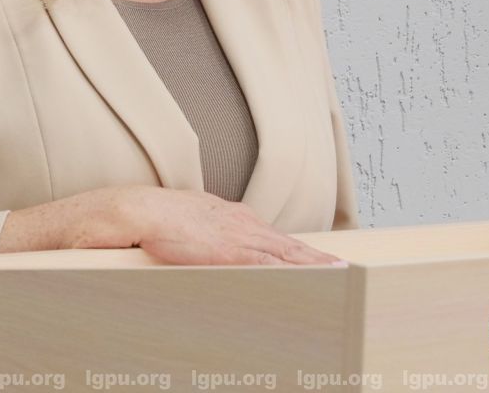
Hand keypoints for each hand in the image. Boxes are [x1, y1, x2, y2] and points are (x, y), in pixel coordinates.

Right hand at [123, 186, 345, 266]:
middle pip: (288, 244)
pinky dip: (291, 271)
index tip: (320, 258)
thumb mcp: (196, 221)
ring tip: (337, 272)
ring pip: (286, 253)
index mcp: (236, 217)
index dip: (300, 249)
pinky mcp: (231, 251)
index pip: (276, 237)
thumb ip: (213, 232)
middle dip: (316, 257)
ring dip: (312, 264)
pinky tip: (306, 278)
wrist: (145, 210)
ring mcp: (240, 236)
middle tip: (343, 267)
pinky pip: (269, 264)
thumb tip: (216, 244)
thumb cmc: (163, 217)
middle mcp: (244, 224)